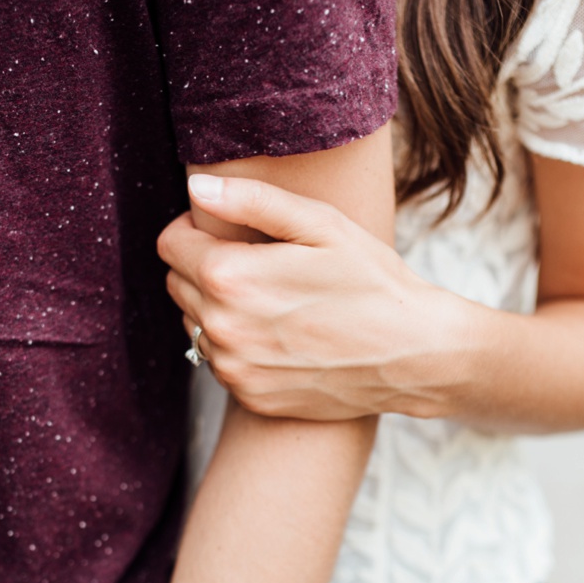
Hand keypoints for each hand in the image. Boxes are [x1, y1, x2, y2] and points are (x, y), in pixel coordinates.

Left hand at [159, 173, 465, 421]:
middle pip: (176, 283)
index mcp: (229, 277)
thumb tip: (196, 188)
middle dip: (205, 267)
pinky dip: (238, 344)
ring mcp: (232, 367)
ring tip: (273, 299)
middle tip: (258, 263)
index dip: (194, 229)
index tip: (228, 230)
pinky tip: (281, 334)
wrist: (414, 355)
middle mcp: (220, 327)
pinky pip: (218, 360)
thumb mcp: (321, 225)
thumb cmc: (373, 280)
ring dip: (217, 308)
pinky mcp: (247, 394)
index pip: (170, 245)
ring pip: (194, 323)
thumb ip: (252, 200)